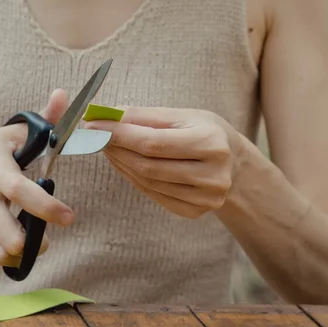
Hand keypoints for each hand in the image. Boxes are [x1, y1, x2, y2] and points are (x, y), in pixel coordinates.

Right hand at [0, 89, 74, 282]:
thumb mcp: (6, 134)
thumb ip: (41, 121)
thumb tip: (63, 96)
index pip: (24, 193)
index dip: (48, 209)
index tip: (69, 217)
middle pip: (12, 240)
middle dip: (35, 245)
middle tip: (41, 237)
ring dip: (16, 257)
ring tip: (23, 245)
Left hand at [84, 107, 244, 218]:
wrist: (234, 164)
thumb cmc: (206, 132)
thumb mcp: (183, 115)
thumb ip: (145, 116)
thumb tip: (106, 115)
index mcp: (212, 144)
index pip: (153, 142)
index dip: (119, 135)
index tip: (93, 125)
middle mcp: (213, 175)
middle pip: (148, 165)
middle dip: (115, 148)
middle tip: (93, 136)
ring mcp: (205, 199)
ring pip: (147, 181)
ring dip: (120, 163)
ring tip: (106, 146)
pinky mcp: (195, 212)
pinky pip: (153, 194)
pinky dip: (132, 177)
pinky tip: (123, 163)